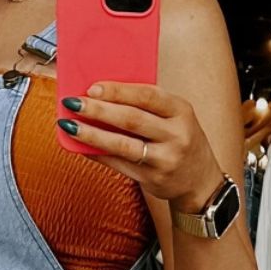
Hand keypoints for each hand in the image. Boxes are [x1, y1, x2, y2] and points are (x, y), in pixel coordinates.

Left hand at [58, 81, 224, 212]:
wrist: (200, 182)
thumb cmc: (181, 141)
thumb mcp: (175, 117)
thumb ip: (147, 106)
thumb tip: (103, 95)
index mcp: (181, 111)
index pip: (147, 95)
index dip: (118, 90)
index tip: (92, 87)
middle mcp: (176, 135)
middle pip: (132, 119)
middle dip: (99, 110)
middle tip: (74, 103)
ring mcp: (164, 160)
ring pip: (123, 145)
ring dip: (92, 135)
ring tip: (70, 126)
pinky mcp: (152, 179)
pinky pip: (120, 164)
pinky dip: (98, 154)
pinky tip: (82, 146)